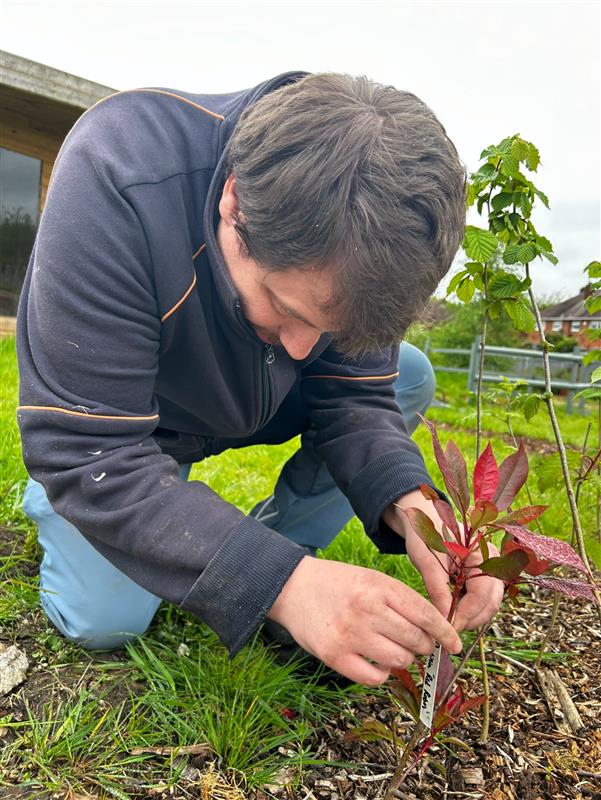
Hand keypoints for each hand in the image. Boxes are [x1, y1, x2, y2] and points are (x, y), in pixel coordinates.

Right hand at [267, 556, 461, 685]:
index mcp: (379, 586)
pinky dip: (382, 674)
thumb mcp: (372, 578)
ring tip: (395, 650)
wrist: (293, 587)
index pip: (425, 614)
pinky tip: (378, 663)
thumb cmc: (339, 583)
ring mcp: (350, 634)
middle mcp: (366, 609)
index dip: (445, 632)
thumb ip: (400, 600)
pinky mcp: (334, 655)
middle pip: (416, 639)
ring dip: (404, 659)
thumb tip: (435, 629)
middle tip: (417, 643)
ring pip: (399, 660)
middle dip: (424, 646)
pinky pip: (374, 678)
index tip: (455, 644)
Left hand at [384, 490, 503, 631]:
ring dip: (471, 618)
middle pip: (491, 603)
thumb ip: (436, 588)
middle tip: (448, 630)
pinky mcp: (485, 578)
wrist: (425, 521)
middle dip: (470, 620)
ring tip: (449, 622)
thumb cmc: (425, 537)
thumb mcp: (426, 560)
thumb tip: (443, 619)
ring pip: (489, 605)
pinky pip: (483, 601)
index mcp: (482, 553)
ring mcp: (492, 571)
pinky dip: (470, 611)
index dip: (466, 614)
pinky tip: (453, 612)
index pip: (482, 594)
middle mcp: (494, 562)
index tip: (448, 628)